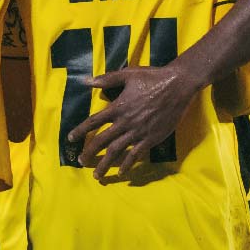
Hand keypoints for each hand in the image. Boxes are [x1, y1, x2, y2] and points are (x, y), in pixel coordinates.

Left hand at [67, 63, 203, 178]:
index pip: (93, 122)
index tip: (70, 139)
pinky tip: (121, 173)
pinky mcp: (151, 138)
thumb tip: (86, 81)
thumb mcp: (128, 74)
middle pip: (102, 141)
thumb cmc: (153, 77)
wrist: (178, 85)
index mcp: (118, 107)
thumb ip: (107, 79)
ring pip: (116, 151)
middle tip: (80, 162)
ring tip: (96, 175)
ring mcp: (138, 132)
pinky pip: (136, 155)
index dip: (80, 131)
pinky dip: (127, 165)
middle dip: (89, 153)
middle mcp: (125, 122)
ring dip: (105, 164)